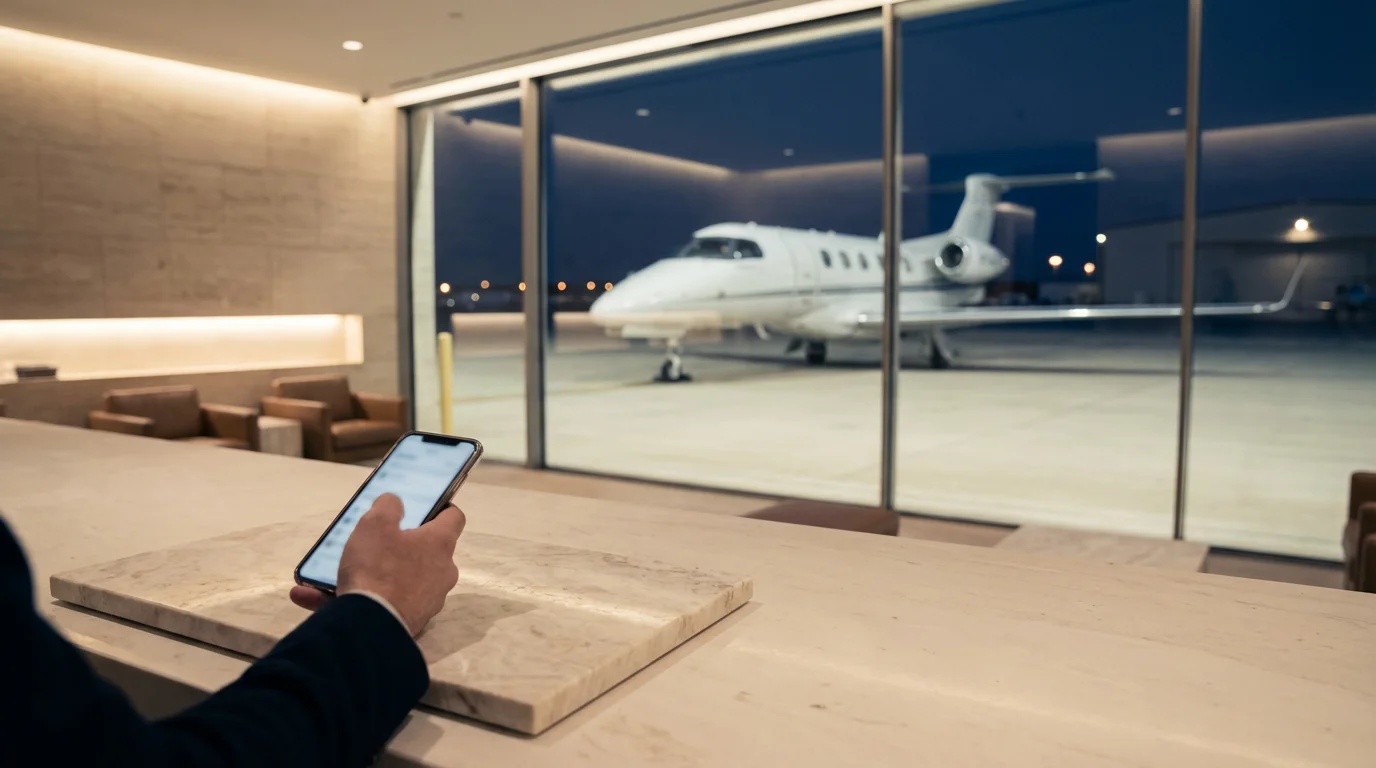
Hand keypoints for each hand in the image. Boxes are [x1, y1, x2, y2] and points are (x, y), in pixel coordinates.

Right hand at [290, 493, 464, 635]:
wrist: (370, 626)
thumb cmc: (378, 567)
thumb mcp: (375, 525)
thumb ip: (387, 507)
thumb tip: (395, 502)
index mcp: (439, 544)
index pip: (453, 518)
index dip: (441, 510)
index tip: (424, 508)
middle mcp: (442, 572)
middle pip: (427, 552)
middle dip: (403, 547)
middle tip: (378, 542)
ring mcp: (428, 601)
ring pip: (398, 581)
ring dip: (370, 576)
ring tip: (331, 573)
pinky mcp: (409, 622)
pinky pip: (380, 605)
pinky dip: (353, 600)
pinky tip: (309, 597)